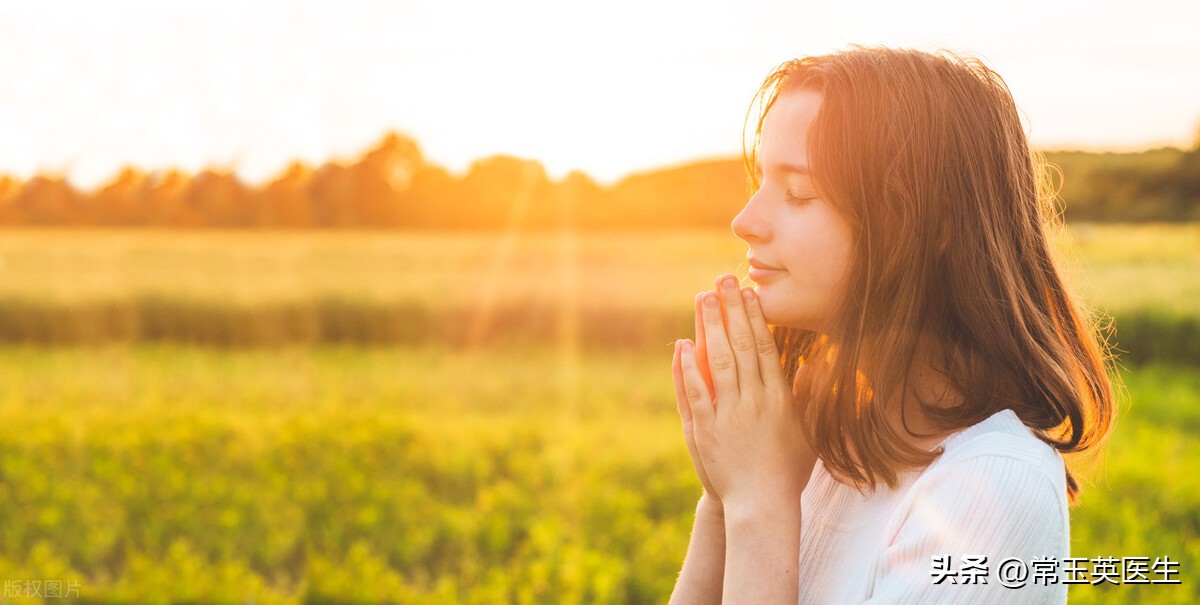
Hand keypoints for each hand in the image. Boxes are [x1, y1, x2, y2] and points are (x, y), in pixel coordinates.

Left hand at [676, 274, 818, 516]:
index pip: (765, 348)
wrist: (762, 505)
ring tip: (703, 298)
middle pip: (741, 345)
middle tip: (723, 279)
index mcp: (779, 399)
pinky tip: (682, 344)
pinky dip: (688, 367)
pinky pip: (696, 392)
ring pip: (718, 361)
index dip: (756, 317)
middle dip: (731, 309)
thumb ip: (807, 399)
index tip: (749, 293)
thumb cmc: (788, 472)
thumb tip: (808, 367)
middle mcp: (754, 400)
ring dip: (709, 327)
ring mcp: (729, 413)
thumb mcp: (808, 433)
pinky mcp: (707, 429)